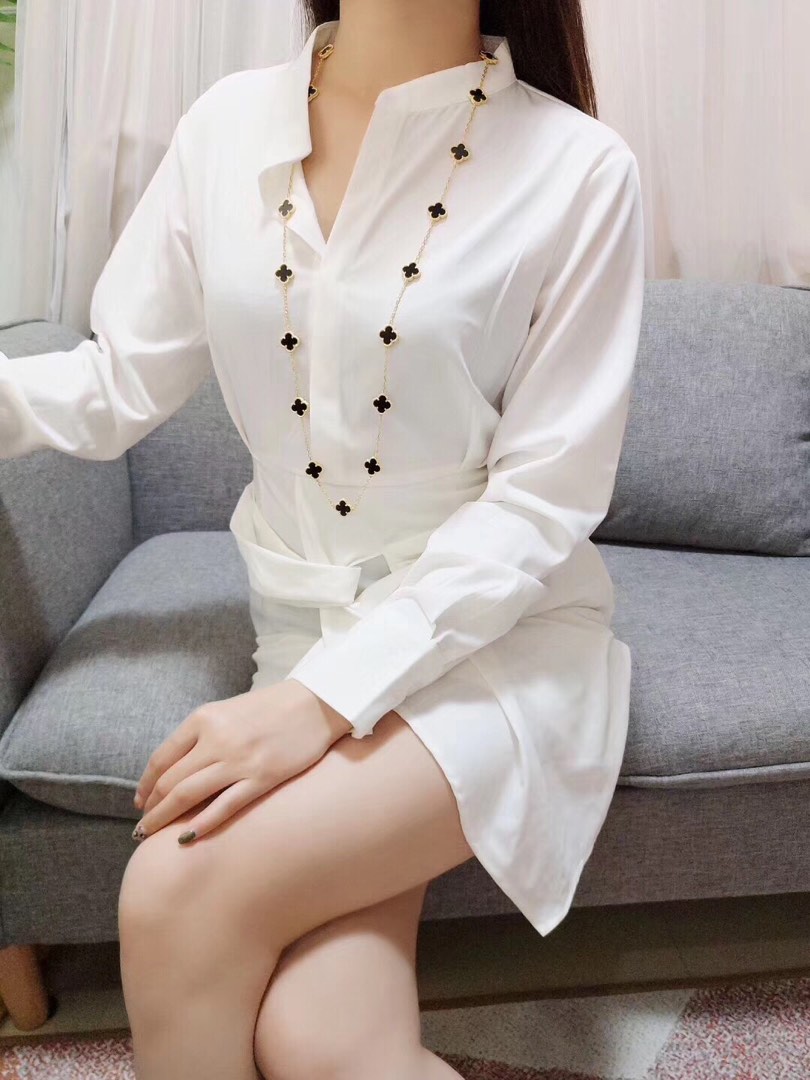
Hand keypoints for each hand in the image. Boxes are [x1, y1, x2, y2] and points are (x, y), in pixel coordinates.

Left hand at [132, 679, 351, 843]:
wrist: (315, 703)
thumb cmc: (270, 708)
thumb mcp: (228, 711)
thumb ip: (202, 735)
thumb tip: (175, 768)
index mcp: (204, 718)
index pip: (162, 758)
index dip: (146, 784)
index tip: (141, 800)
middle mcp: (217, 739)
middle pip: (171, 781)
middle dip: (152, 806)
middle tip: (145, 823)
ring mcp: (239, 760)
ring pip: (189, 796)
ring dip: (164, 818)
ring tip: (152, 834)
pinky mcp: (262, 778)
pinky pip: (224, 806)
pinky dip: (201, 824)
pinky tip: (186, 838)